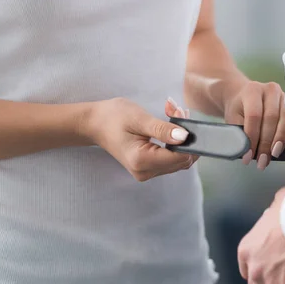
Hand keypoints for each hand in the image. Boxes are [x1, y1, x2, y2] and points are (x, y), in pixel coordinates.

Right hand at [78, 97, 196, 181]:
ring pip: (179, 160)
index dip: (189, 140)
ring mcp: (147, 173)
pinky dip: (175, 144)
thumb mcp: (140, 119)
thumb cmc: (113, 118)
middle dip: (186, 137)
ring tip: (171, 114)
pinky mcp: (149, 169)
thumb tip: (185, 137)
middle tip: (176, 110)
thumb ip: (163, 130)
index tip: (184, 117)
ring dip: (181, 139)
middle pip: (182, 160)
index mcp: (142, 160)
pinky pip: (171, 159)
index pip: (179, 157)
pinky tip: (169, 127)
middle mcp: (146, 172)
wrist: (95, 124)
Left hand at [221, 81, 284, 169]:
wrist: (243, 96)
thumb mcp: (232, 118)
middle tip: (262, 159)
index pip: (254, 115)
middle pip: (271, 118)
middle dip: (266, 142)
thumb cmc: (238, 108)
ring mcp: (283, 95)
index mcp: (252, 91)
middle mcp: (269, 90)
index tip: (248, 155)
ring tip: (273, 154)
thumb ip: (239, 133)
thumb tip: (245, 152)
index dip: (252, 137)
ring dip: (280, 139)